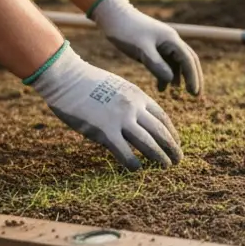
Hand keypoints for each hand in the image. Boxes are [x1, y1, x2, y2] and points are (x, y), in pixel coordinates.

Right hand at [26, 42, 183, 170]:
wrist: (66, 77)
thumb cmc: (86, 82)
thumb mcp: (117, 86)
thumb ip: (129, 101)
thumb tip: (135, 116)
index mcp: (138, 96)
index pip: (162, 117)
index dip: (171, 132)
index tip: (176, 142)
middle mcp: (133, 108)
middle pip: (159, 131)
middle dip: (171, 147)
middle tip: (178, 159)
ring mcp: (120, 119)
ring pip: (147, 142)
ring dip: (159, 156)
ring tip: (166, 166)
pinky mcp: (104, 130)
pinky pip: (123, 150)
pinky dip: (132, 162)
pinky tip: (137, 169)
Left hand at [89, 0, 202, 95]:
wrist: (112, 15)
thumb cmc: (126, 30)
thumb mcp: (141, 50)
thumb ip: (157, 65)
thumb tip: (172, 80)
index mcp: (171, 40)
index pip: (188, 61)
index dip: (193, 77)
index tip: (194, 93)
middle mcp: (171, 41)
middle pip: (188, 61)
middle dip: (193, 78)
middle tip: (196, 95)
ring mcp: (163, 44)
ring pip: (177, 63)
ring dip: (178, 77)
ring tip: (176, 93)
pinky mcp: (154, 47)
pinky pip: (165, 62)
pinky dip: (165, 74)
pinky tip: (161, 86)